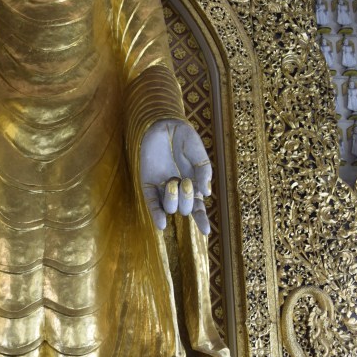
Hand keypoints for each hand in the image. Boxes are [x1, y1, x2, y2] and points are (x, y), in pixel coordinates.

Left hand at [140, 119, 212, 233]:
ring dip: (174, 200)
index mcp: (194, 185)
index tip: (206, 231)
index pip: (198, 208)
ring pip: (170, 208)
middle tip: (186, 181)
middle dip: (188, 199)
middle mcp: (179, 190)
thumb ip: (203, 171)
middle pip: (185, 208)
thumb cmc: (184, 138)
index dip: (202, 220)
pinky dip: (157, 214)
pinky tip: (161, 224)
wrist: (164, 125)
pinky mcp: (148, 184)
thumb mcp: (198, 153)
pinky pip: (152, 203)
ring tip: (174, 182)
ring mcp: (163, 188)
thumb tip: (207, 193)